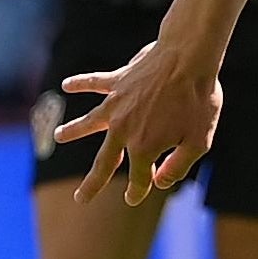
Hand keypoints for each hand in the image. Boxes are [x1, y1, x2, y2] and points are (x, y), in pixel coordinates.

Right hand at [54, 39, 222, 205]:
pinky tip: (66, 85)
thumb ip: (178, 166)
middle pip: (105, 162)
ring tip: (58, 136)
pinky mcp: (118, 82)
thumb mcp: (199, 141)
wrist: (189, 59)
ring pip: (89, 121)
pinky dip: (80, 84)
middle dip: (93, 183)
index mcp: (145, 147)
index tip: (134, 198)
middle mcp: (123, 129)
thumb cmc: (199, 101)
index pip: (138, 177)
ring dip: (74, 130)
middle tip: (81, 199)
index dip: (138, 190)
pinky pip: (94, 83)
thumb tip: (159, 184)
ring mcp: (117, 105)